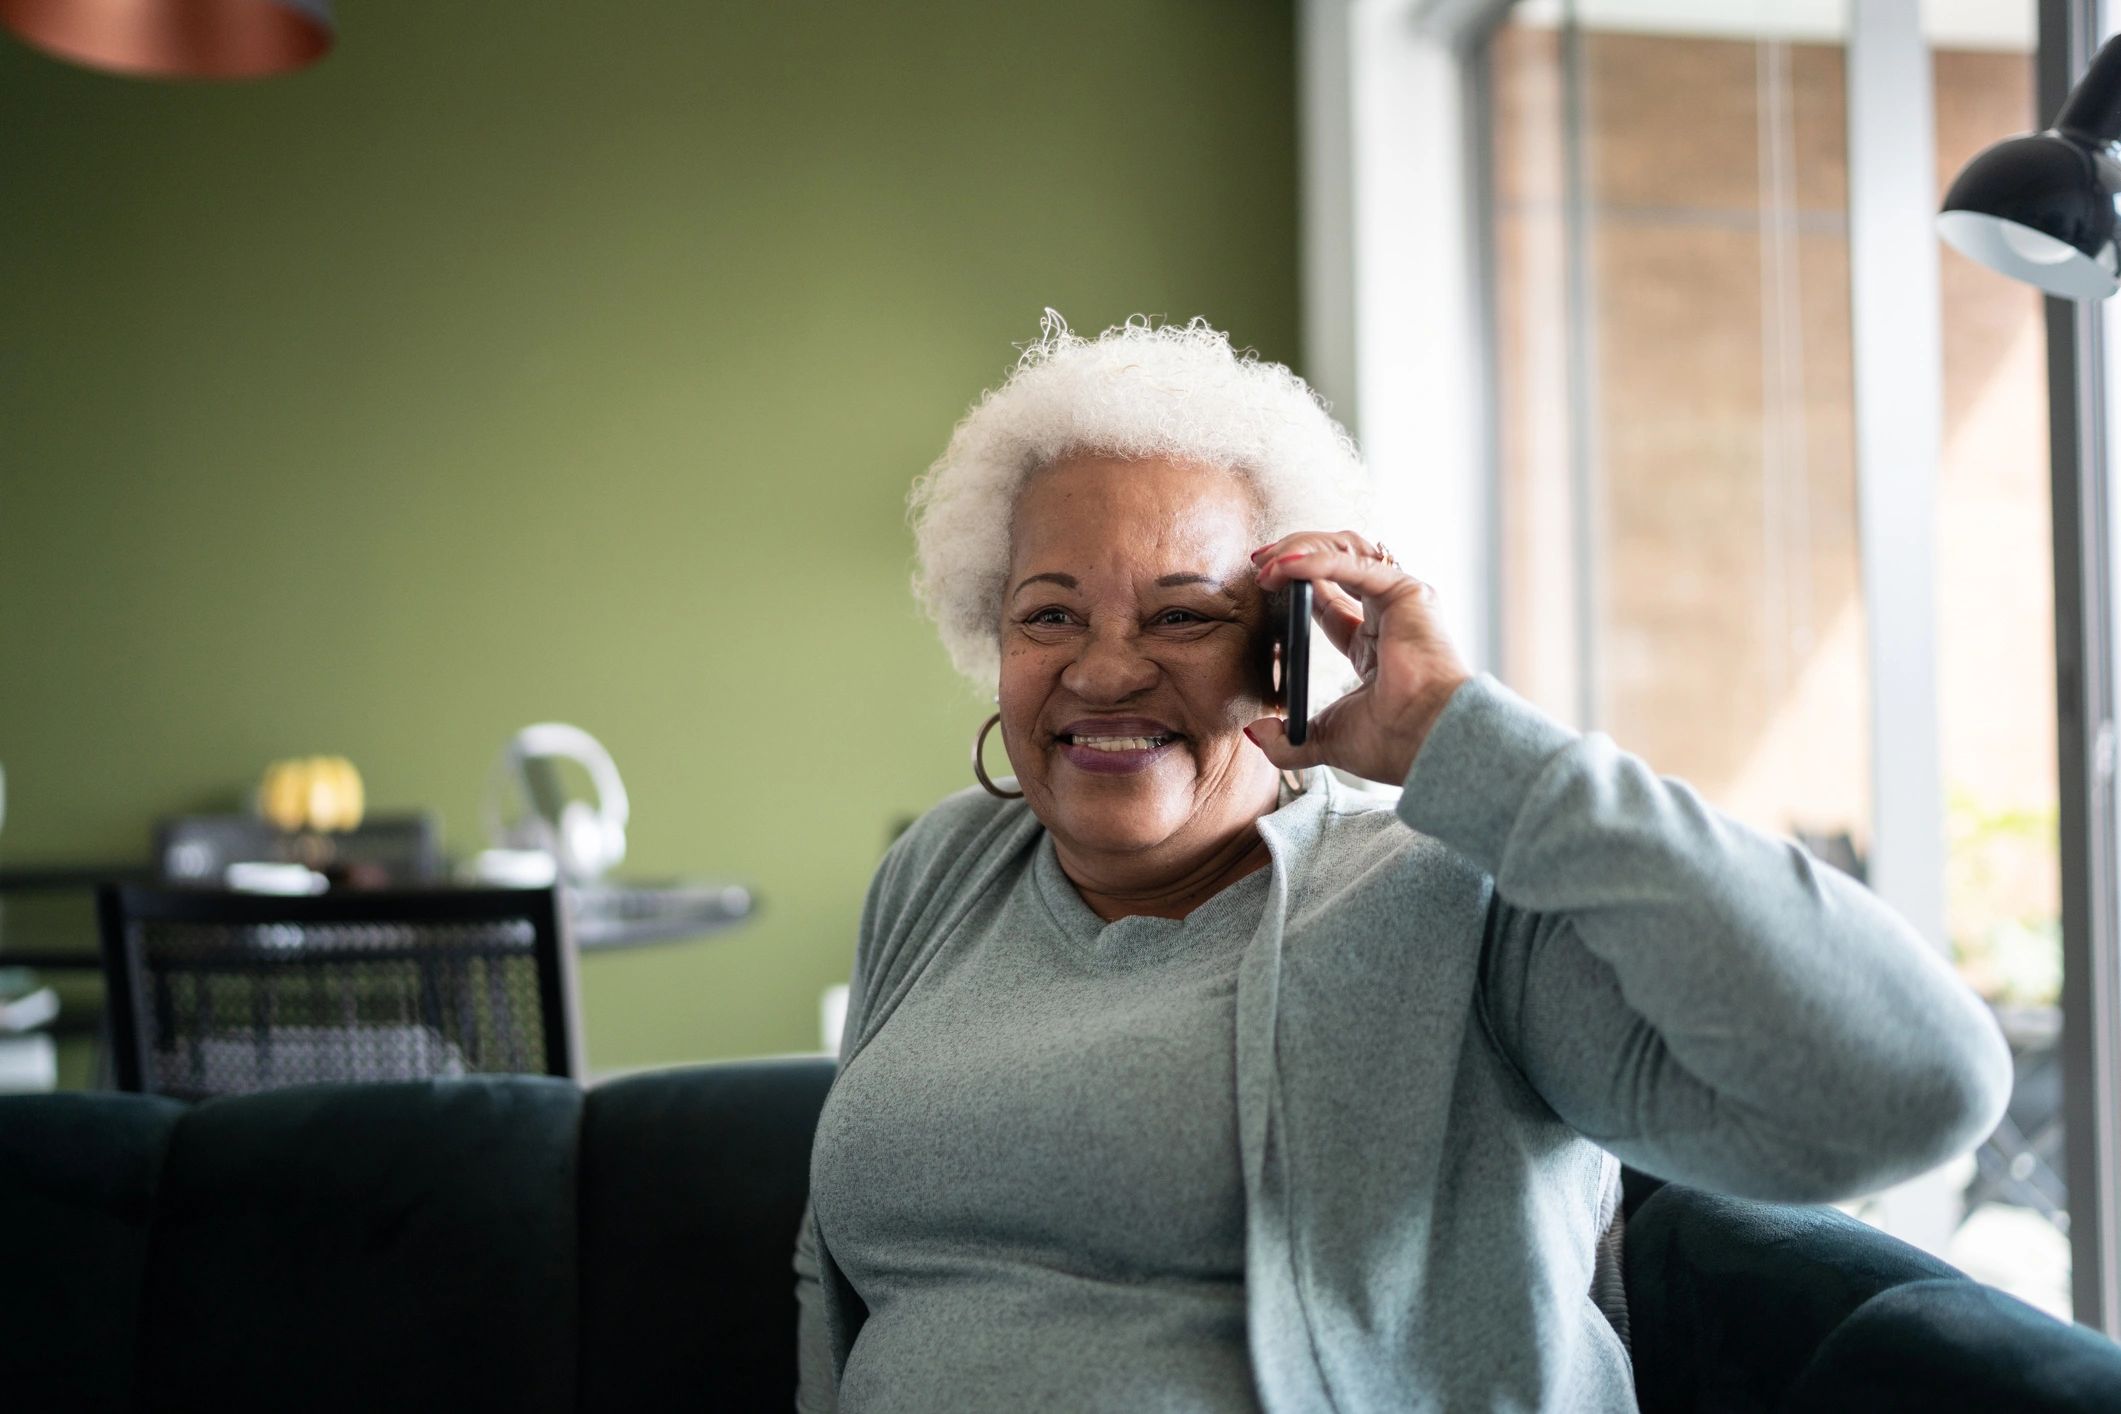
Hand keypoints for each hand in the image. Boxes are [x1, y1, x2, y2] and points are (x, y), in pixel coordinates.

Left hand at [1246, 530, 1472, 784]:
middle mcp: (1390, 617)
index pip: (1329, 603)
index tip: (1263, 583)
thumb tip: (1257, 732)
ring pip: (1345, 553)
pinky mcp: (1406, 592)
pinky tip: (1283, 567)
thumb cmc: (1392, 742)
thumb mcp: (1324, 740)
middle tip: (1257, 561)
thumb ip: (1288, 740)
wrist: (1425, 742)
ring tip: (1265, 562)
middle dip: (1294, 555)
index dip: (1296, 587)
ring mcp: (1401, 601)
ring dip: (1301, 549)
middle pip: (1336, 566)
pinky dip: (1315, 561)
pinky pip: (1352, 565)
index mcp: (1374, 648)